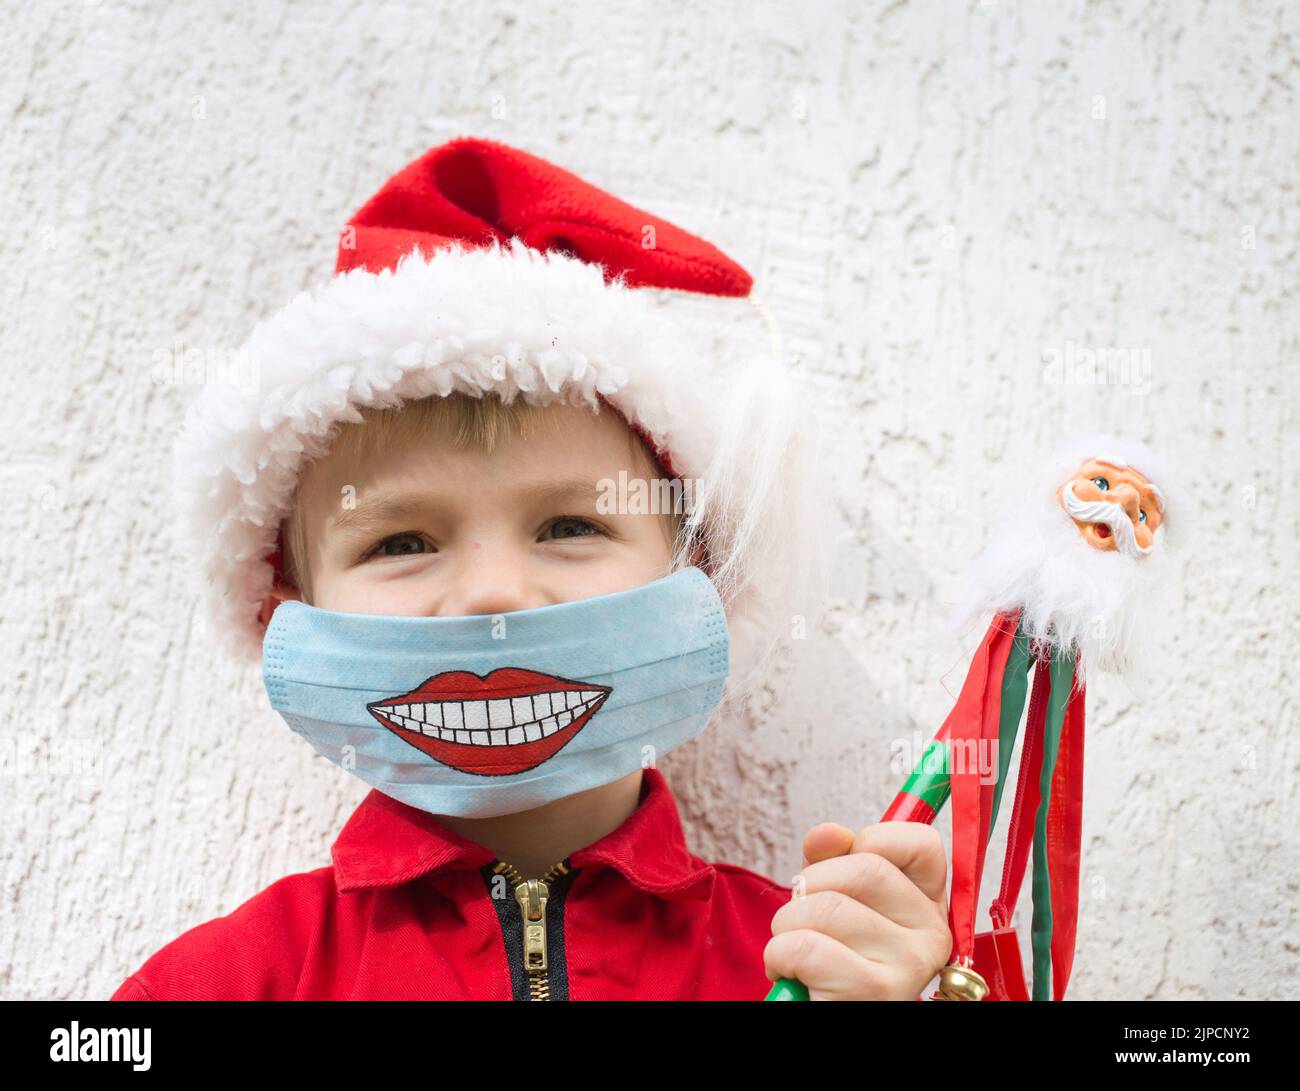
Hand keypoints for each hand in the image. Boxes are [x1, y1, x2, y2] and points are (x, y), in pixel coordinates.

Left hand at [763, 821, 951, 999]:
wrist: (822, 1012)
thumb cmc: (828, 961)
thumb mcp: (832, 897)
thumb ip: (830, 859)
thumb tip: (829, 833)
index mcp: (927, 904)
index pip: (920, 842)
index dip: (870, 840)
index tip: (842, 868)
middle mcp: (932, 933)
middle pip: (865, 869)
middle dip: (810, 885)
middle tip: (800, 917)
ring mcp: (910, 965)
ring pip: (828, 907)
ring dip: (787, 924)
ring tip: (792, 951)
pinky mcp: (876, 992)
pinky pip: (807, 947)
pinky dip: (779, 954)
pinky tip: (788, 972)